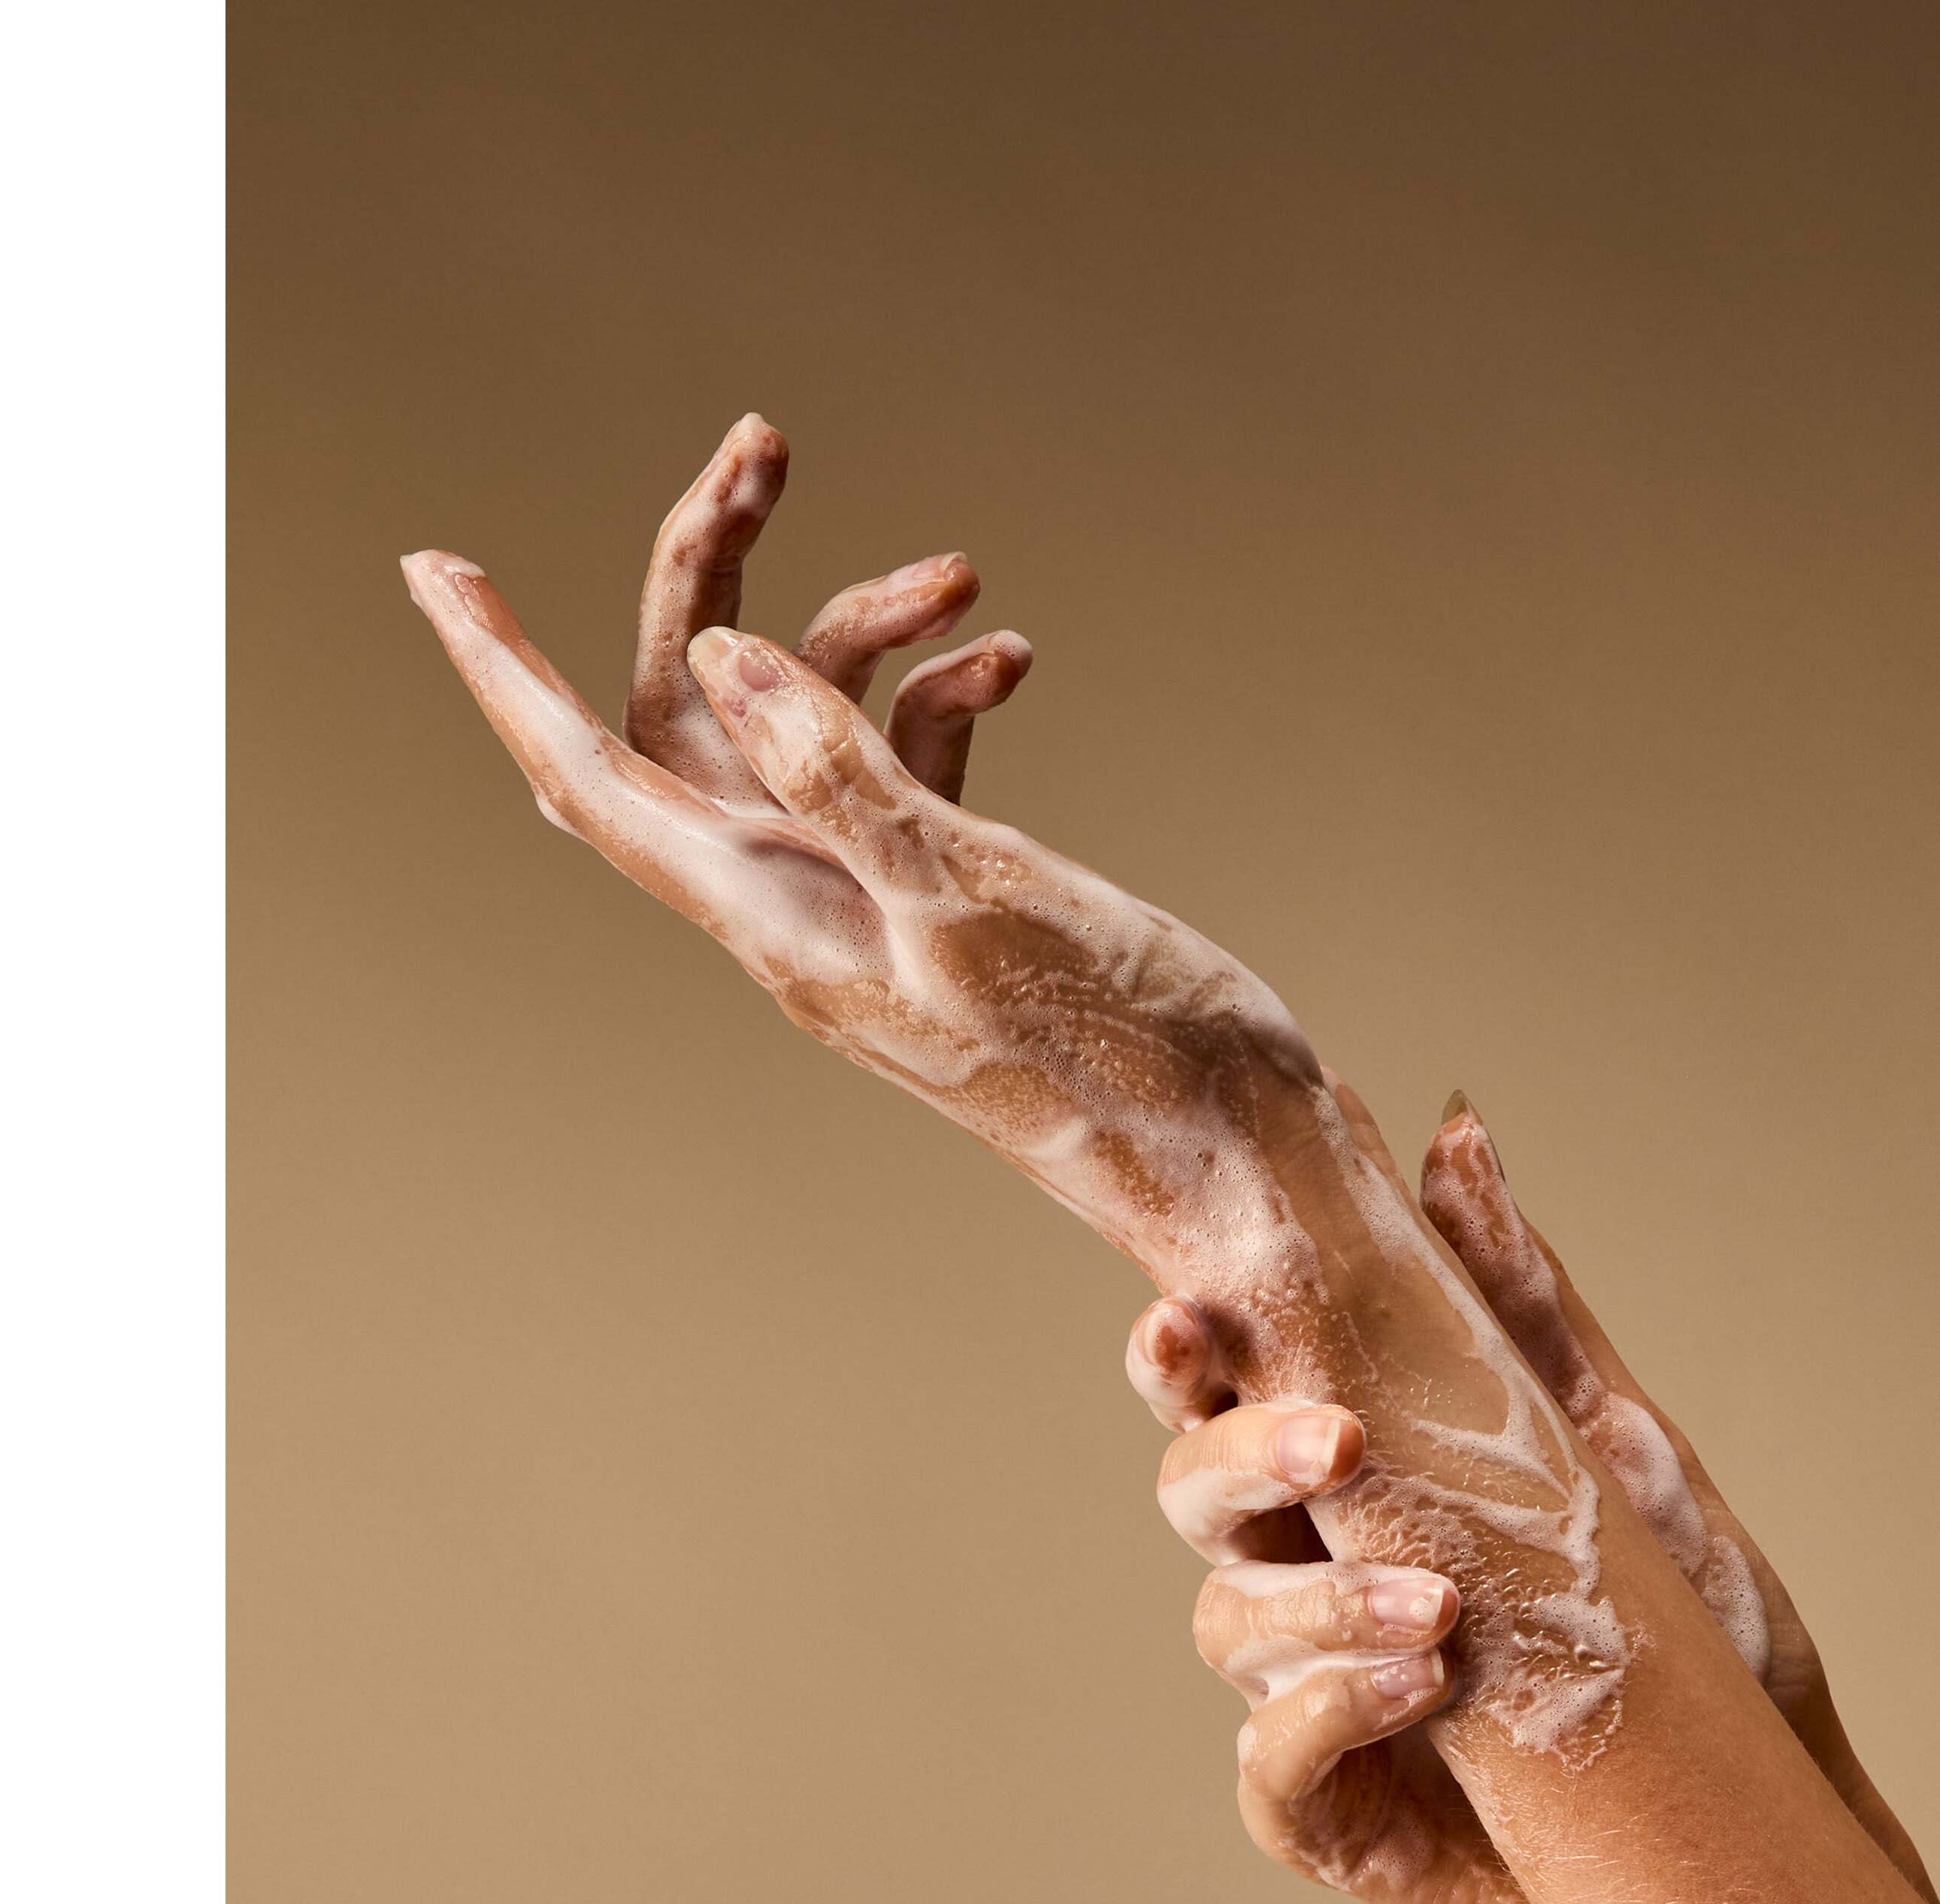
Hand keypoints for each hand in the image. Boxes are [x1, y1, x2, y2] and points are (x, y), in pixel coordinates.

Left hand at [403, 417, 1360, 1315]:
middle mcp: (803, 904)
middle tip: (758, 450)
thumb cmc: (1113, 1052)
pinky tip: (1012, 661)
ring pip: (809, 725)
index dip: (505, 674)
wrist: (1222, 1140)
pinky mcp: (947, 892)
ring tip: (964, 579)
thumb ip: (840, 779)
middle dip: (707, 577)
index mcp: (778, 916)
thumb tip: (722, 660)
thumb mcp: (971, 901)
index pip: (595, 780)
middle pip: (691, 718)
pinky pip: (904, 766)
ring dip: (866, 629)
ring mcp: (875, 897)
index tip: (440, 569)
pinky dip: (943, 696)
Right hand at [1124, 1092, 1936, 1903]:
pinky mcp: (1336, 1813)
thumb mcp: (1612, 1443)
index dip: (1183, 1356)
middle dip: (1237, 1455)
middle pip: (1192, 1494)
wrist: (1754, 1829)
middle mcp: (1306, 1572)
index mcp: (1349, 1478)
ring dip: (1322, 1599)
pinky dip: (1330, 1715)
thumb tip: (1457, 1132)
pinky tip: (1422, 1688)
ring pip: (1228, 1622)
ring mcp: (1310, 1693)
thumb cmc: (1680, 1623)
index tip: (1190, 1314)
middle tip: (1336, 1442)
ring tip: (1442, 1605)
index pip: (1224, 1398)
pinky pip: (1270, 1769)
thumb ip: (1515, 1304)